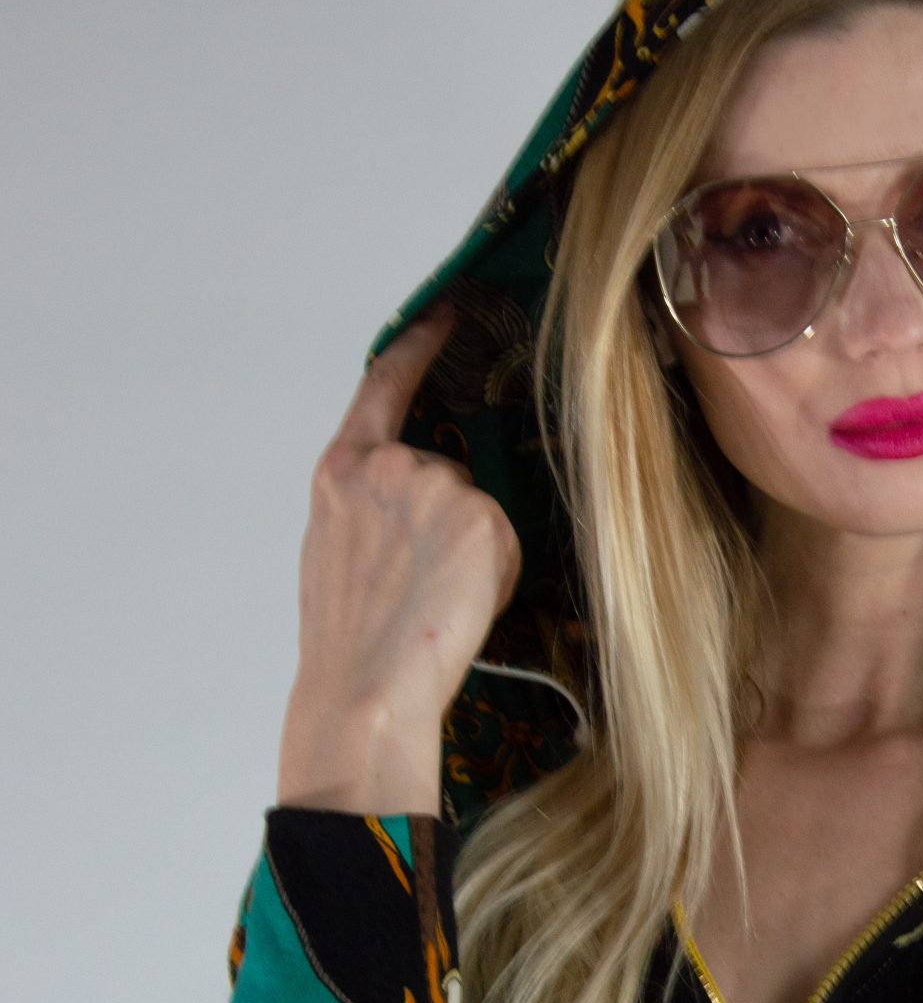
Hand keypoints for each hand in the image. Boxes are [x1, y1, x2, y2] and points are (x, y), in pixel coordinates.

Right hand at [277, 306, 521, 811]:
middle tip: (423, 583)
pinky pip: (504, 541)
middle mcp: (386, 464)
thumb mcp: (338, 551)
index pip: (384, 386)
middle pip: (446, 470)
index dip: (418, 346)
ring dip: (472, 550)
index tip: (445, 314)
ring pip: (479, 509)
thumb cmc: (350, 640)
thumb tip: (421, 513)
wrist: (366, 687)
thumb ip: (374, 506)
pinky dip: (495, 573)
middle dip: (447, 522)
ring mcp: (435, 485)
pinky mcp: (480, 516)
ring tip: (434, 601)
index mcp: (341, 471)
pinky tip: (462, 604)